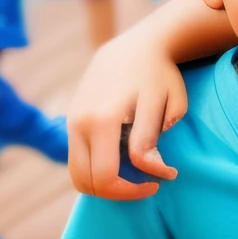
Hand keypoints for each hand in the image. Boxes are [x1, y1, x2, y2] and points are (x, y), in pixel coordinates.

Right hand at [67, 28, 187, 198]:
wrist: (133, 46)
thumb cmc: (157, 74)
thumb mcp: (166, 103)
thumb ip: (152, 141)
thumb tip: (151, 171)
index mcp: (102, 121)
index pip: (107, 177)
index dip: (134, 190)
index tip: (161, 181)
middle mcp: (79, 124)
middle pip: (86, 182)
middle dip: (117, 193)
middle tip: (147, 185)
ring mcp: (71, 122)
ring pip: (76, 174)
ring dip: (103, 185)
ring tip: (134, 176)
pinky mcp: (71, 120)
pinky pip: (77, 159)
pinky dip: (96, 170)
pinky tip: (123, 160)